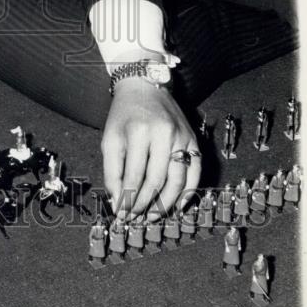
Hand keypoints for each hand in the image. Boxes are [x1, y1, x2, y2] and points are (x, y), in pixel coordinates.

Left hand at [101, 77, 199, 222]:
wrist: (144, 86)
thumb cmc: (124, 115)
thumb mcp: (110, 138)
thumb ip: (112, 171)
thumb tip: (117, 203)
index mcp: (138, 132)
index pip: (134, 176)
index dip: (128, 200)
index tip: (122, 214)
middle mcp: (163, 134)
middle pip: (157, 181)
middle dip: (145, 205)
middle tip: (136, 219)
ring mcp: (181, 136)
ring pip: (178, 181)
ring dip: (166, 204)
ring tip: (153, 216)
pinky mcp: (193, 139)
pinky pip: (196, 172)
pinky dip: (188, 192)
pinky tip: (178, 206)